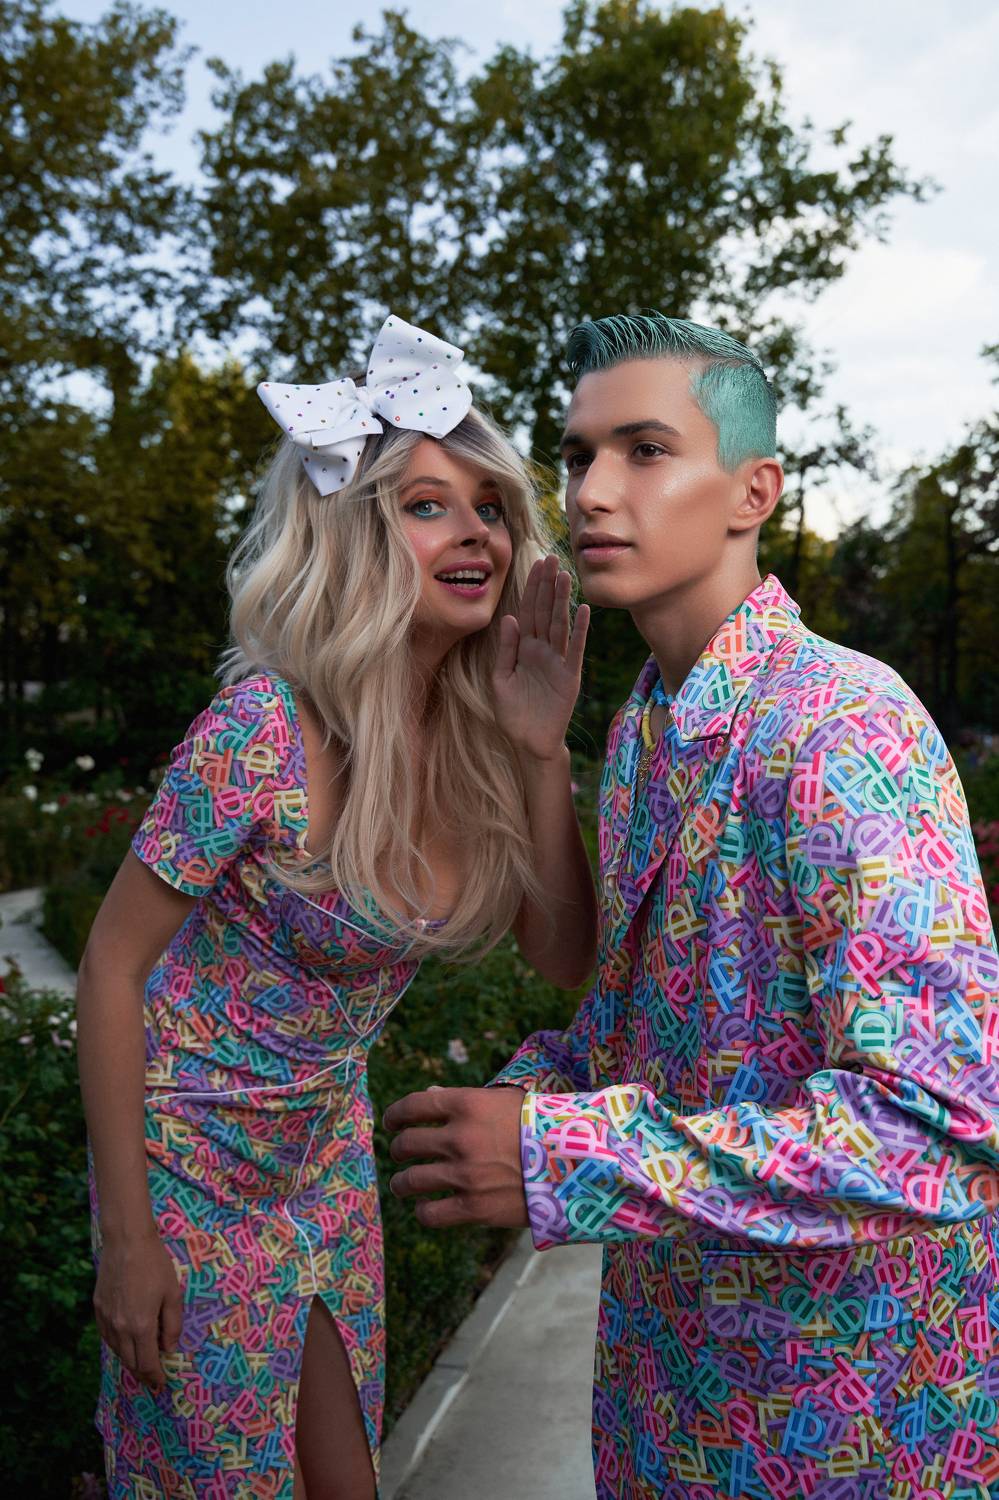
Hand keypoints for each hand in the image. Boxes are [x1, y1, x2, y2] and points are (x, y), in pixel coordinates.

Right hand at [93, 1227, 183, 1391]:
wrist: (126, 1241)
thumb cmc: (155, 1265)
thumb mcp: (172, 1294)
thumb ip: (172, 1325)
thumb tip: (169, 1348)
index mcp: (140, 1326)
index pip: (146, 1364)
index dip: (154, 1377)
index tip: (161, 1384)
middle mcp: (119, 1328)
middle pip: (130, 1361)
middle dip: (142, 1374)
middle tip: (152, 1379)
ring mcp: (105, 1319)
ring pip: (117, 1350)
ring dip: (130, 1360)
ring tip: (141, 1363)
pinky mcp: (98, 1308)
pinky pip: (107, 1336)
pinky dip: (118, 1344)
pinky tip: (126, 1342)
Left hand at [384, 1086, 528, 1228]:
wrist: (578, 1163)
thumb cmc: (541, 1127)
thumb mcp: (505, 1101)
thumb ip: (464, 1100)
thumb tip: (430, 1093)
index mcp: (466, 1104)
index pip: (413, 1105)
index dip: (395, 1115)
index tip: (391, 1123)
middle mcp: (460, 1137)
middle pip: (407, 1144)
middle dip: (399, 1150)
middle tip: (402, 1154)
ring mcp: (465, 1174)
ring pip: (410, 1181)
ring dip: (402, 1183)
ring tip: (404, 1184)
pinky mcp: (474, 1208)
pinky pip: (430, 1214)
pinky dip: (423, 1211)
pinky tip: (427, 1208)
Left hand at [492, 555, 588, 762]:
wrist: (529, 743)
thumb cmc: (513, 714)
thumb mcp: (501, 680)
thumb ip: (505, 650)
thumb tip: (510, 618)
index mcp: (524, 649)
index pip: (528, 612)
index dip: (532, 589)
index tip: (537, 564)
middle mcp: (542, 651)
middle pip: (545, 612)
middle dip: (547, 586)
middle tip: (552, 558)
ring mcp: (558, 662)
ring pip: (560, 625)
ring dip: (562, 601)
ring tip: (566, 576)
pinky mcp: (569, 676)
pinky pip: (575, 649)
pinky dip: (580, 630)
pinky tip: (584, 610)